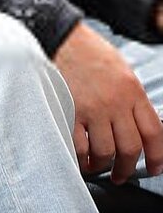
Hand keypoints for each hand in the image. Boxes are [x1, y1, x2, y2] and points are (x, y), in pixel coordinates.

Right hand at [52, 22, 162, 182]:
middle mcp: (115, 103)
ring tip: (98, 168)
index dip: (158, 157)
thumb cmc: (89, 52)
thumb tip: (135, 125)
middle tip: (122, 175)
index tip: (155, 168)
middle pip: (130, 147)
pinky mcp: (69, 111)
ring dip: (103, 165)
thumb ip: (131, 98)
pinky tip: (80, 159)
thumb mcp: (123, 72)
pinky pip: (79, 145)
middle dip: (128, 168)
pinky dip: (81, 157)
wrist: (60, 37)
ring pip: (106, 151)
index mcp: (133, 92)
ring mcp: (92, 109)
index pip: (154, 133)